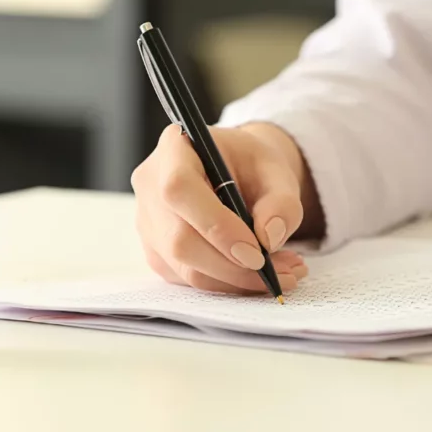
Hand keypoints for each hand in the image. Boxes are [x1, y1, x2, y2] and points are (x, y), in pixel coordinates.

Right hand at [131, 123, 316, 294]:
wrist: (239, 170)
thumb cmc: (251, 164)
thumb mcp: (277, 170)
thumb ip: (281, 201)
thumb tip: (268, 238)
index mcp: (175, 148)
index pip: (180, 189)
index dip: (216, 226)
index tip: (257, 253)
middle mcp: (151, 185)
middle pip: (179, 240)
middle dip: (233, 266)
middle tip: (281, 272)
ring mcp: (149, 221)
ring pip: (185, 267)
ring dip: (237, 279)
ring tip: (282, 273)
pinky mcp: (157, 251)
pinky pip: (188, 278)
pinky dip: (228, 283)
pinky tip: (260, 273)